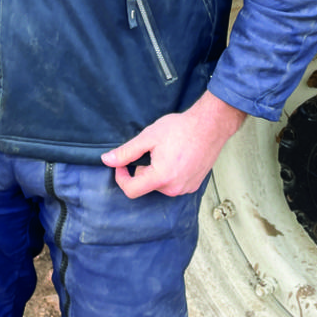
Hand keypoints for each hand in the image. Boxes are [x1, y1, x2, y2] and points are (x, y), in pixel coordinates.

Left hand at [101, 91, 246, 197]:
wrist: (209, 126)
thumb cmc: (180, 129)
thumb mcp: (148, 137)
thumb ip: (126, 152)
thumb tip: (107, 160)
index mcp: (160, 178)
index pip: (131, 190)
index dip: (121, 177)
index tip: (121, 163)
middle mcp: (174, 189)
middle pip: (146, 186)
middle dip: (141, 170)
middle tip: (149, 150)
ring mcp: (185, 189)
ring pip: (159, 185)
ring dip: (156, 172)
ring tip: (164, 152)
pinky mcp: (193, 186)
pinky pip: (173, 184)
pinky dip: (169, 174)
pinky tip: (175, 157)